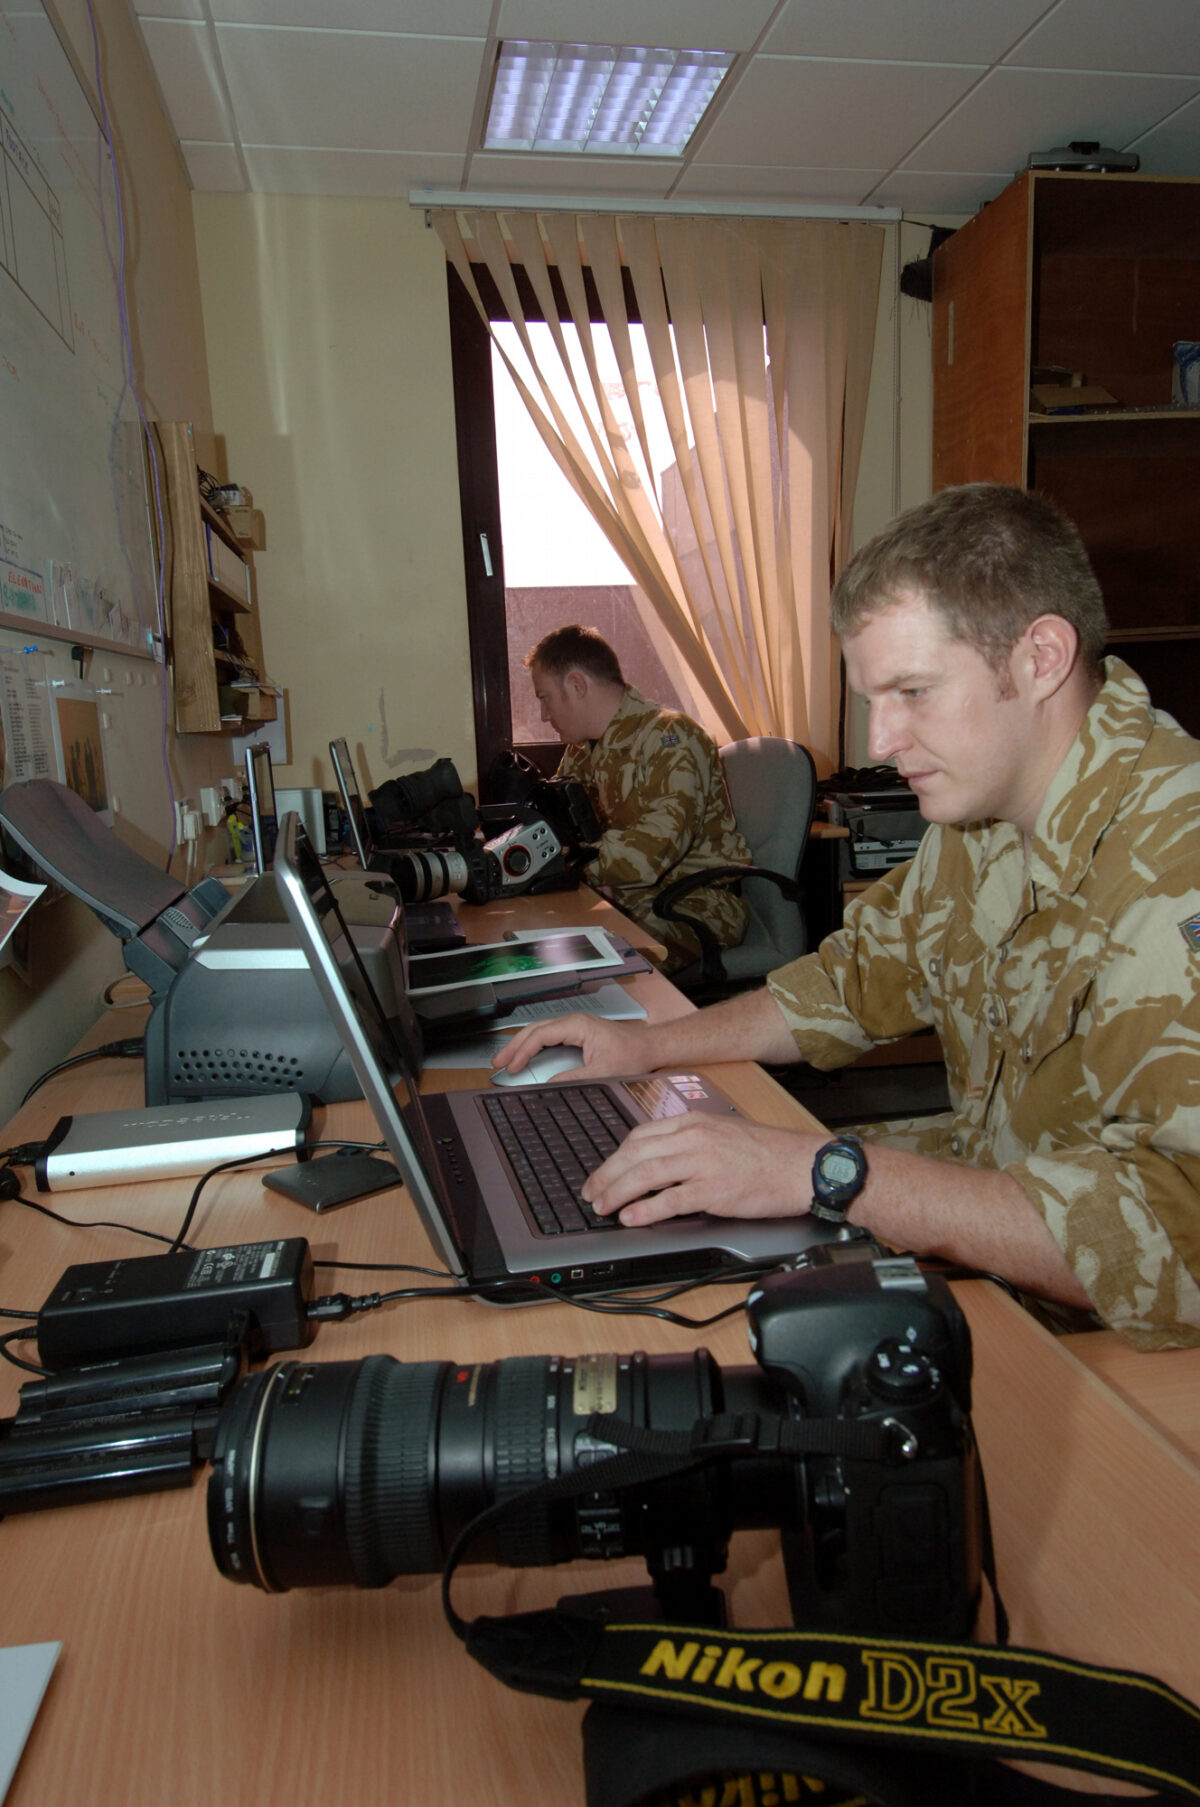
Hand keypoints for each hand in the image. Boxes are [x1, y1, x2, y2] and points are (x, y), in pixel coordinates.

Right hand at [491, 1013, 649, 1079]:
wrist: (650, 1047)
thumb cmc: (633, 1054)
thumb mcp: (602, 1071)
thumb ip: (574, 1078)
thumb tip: (549, 1084)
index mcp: (577, 1026)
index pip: (540, 1035)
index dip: (523, 1051)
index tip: (513, 1067)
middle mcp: (573, 1021)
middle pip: (534, 1029)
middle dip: (514, 1045)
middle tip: (498, 1062)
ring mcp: (575, 1025)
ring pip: (539, 1030)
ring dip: (522, 1044)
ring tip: (506, 1060)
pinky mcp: (577, 1032)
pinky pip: (549, 1035)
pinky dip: (534, 1045)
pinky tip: (526, 1056)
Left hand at [582, 1113, 820, 1226]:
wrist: (801, 1165)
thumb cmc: (768, 1152)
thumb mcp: (724, 1131)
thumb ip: (691, 1139)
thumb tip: (659, 1156)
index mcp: (694, 1121)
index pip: (640, 1136)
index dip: (614, 1156)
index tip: (602, 1172)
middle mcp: (694, 1137)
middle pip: (635, 1154)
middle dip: (606, 1175)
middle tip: (591, 1193)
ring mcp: (703, 1162)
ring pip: (645, 1174)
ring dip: (617, 1192)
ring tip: (603, 1207)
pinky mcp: (714, 1189)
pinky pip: (670, 1200)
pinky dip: (645, 1210)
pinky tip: (632, 1218)